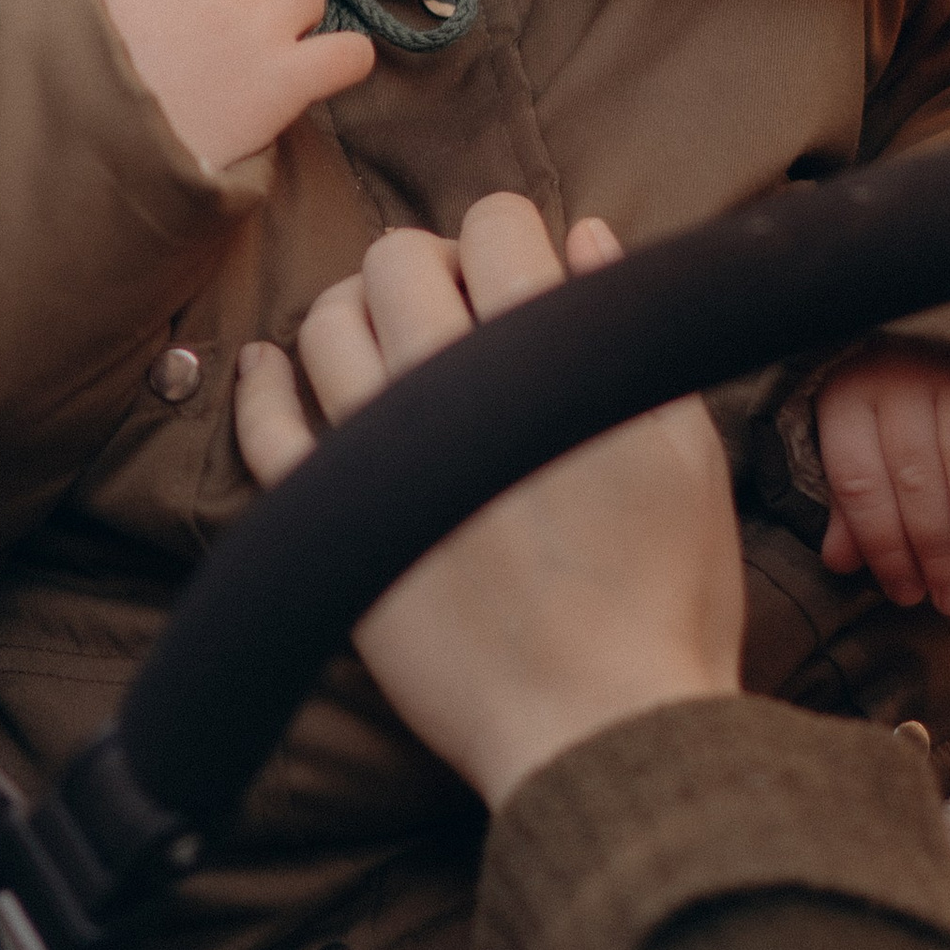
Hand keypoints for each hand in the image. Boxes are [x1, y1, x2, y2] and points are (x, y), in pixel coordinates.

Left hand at [234, 193, 745, 810]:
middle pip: (400, 261)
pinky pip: (265, 427)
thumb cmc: (668, 595)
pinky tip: (274, 367)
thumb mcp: (687, 450)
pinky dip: (262, 382)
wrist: (599, 725)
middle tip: (462, 309)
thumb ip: (623, 327)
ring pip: (326, 326)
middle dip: (432, 264)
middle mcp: (449, 385)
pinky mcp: (332, 520)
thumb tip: (577, 234)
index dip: (509, 233)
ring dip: (355, 309)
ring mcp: (378, 451)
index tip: (520, 268)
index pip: (496, 224)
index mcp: (548, 354)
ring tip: (386, 336)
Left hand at [813, 347, 949, 616]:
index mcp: (850, 397)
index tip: (908, 593)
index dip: (885, 546)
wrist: (933, 320)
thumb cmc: (887, 399)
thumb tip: (841, 561)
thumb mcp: (855, 439)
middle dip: (941, 550)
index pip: (861, 483)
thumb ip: (851, 502)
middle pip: (918, 478)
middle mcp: (900, 379)